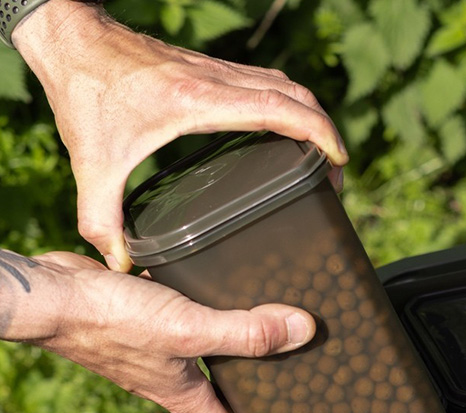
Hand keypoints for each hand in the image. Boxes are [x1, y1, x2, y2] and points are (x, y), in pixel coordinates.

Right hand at [1, 250, 316, 412]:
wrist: (50, 296)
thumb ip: (245, 333)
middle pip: (218, 408)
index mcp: (183, 396)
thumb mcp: (188, 330)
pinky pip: (181, 328)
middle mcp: (169, 381)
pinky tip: (218, 303)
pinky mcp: (140, 323)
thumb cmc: (110, 322)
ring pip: (202, 365)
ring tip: (261, 363)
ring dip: (229, 367)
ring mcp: (152, 354)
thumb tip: (302, 331)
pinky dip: (203, 322)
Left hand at [13, 0, 347, 271]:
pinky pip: (263, 82)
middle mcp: (214, 82)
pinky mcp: (208, 71)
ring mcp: (214, 72)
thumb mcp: (92, 163)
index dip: (318, 132)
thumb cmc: (84, 94)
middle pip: (293, 94)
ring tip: (320, 152)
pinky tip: (283, 132)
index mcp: (199, 103)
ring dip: (309, 113)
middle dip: (325, 129)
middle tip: (336, 169)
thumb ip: (101, 218)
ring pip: (282, 83)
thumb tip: (119, 263)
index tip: (338, 161)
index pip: (278, 108)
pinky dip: (286, 105)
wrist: (70, 40)